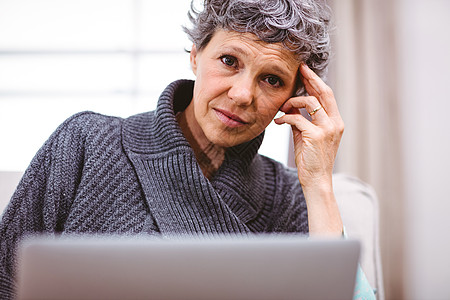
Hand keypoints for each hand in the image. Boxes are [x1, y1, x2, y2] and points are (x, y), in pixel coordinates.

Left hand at [274, 63, 343, 189]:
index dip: (316, 81)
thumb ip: (301, 120)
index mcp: (335, 122)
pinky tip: (278, 121)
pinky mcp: (316, 136)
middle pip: (324, 93)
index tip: (305, 71)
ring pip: (310, 102)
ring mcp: (327, 129)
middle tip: (299, 70)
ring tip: (282, 107)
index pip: (327, 95)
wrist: (316, 180)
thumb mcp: (306, 136)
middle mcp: (335, 123)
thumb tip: (290, 106)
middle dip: (310, 79)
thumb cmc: (311, 159)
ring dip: (293, 101)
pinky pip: (297, 118)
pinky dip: (285, 118)